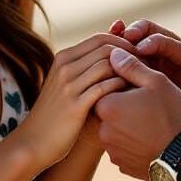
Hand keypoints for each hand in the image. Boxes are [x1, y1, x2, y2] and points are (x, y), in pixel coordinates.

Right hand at [19, 33, 132, 169]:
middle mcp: (65, 66)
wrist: (33, 142)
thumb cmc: (56, 114)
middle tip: (146, 65)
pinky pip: (105, 87)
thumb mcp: (67, 85)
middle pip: (106, 48)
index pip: (100, 38)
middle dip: (130, 54)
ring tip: (142, 79)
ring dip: (128, 70)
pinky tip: (131, 95)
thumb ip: (86, 68)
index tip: (138, 56)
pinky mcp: (75, 104)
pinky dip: (121, 87)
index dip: (123, 43)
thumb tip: (113, 54)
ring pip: (107, 65)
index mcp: (63, 58)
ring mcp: (68, 85)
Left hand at [94, 48, 180, 179]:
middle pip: (109, 109)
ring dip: (127, 123)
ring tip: (152, 122)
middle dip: (124, 104)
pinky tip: (151, 138)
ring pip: (115, 129)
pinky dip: (133, 141)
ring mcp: (112, 150)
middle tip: (148, 104)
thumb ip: (132, 66)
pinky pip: (123, 147)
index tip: (141, 86)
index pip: (105, 87)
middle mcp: (103, 130)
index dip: (123, 83)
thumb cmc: (173, 115)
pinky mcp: (122, 165)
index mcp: (107, 106)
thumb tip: (113, 54)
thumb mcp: (156, 82)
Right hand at [111, 18, 180, 145]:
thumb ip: (171, 47)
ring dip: (111, 66)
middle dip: (116, 45)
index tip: (129, 36)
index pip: (142, 30)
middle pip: (126, 47)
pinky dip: (113, 86)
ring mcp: (143, 82)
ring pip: (119, 68)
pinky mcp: (138, 102)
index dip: (133, 30)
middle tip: (113, 51)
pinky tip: (109, 87)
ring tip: (109, 67)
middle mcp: (151, 62)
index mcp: (165, 47)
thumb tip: (140, 44)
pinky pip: (121, 90)